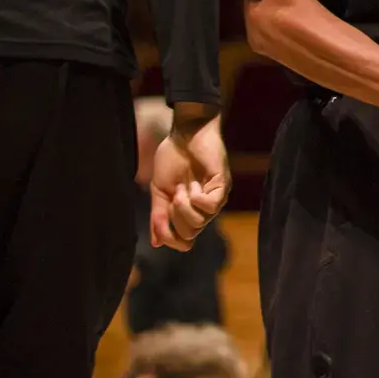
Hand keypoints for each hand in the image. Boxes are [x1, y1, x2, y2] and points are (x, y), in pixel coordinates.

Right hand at [150, 112, 229, 250]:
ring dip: (184, 206)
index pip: (185, 240)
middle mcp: (205, 208)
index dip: (170, 236)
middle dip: (175, 217)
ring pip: (199, 222)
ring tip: (184, 187)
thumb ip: (158, 216)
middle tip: (175, 194)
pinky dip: (198, 200)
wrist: (183, 134)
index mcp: (190, 211)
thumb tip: (156, 243)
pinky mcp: (223, 185)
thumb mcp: (159, 191)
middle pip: (190, 233)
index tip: (162, 215)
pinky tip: (194, 187)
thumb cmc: (172, 159)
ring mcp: (215, 197)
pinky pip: (212, 206)